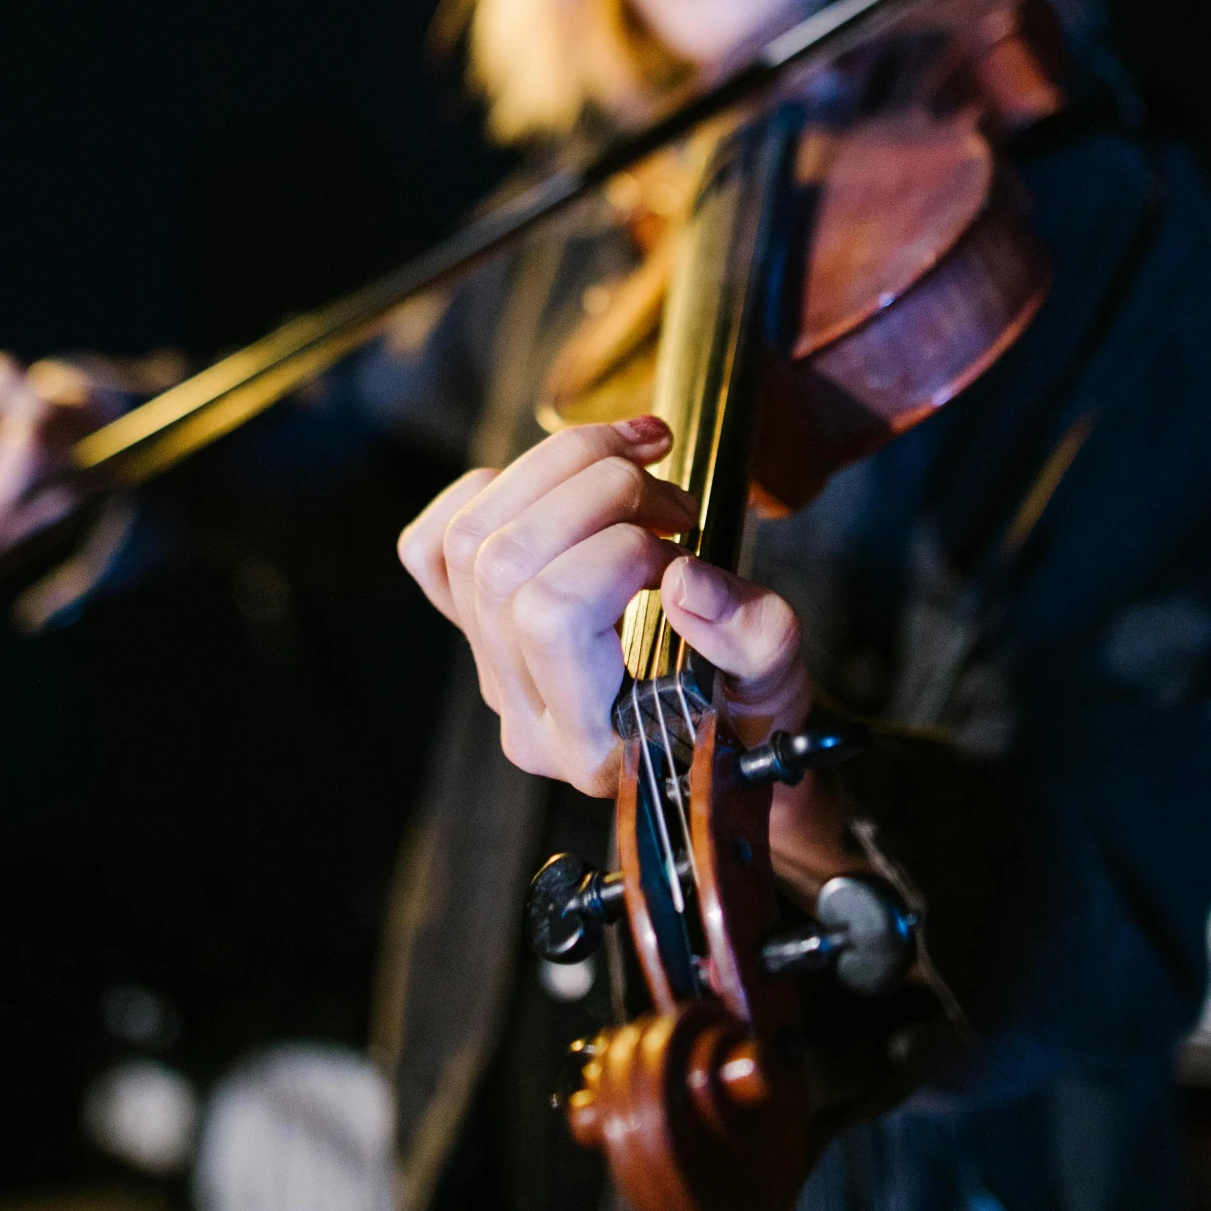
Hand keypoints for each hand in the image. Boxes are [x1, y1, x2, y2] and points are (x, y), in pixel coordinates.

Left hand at [397, 416, 812, 800]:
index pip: (553, 617)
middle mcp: (524, 710)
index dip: (621, 552)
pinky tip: (558, 489)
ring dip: (554, 470)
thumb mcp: (779, 685)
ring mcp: (490, 669)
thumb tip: (684, 580)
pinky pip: (431, 547)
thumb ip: (752, 639)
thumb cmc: (747, 717)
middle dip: (593, 491)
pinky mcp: (475, 629)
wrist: (718, 745)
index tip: (684, 549)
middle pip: (504, 560)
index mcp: (591, 741)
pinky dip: (488, 493)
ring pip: (469, 538)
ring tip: (634, 464)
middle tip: (672, 499)